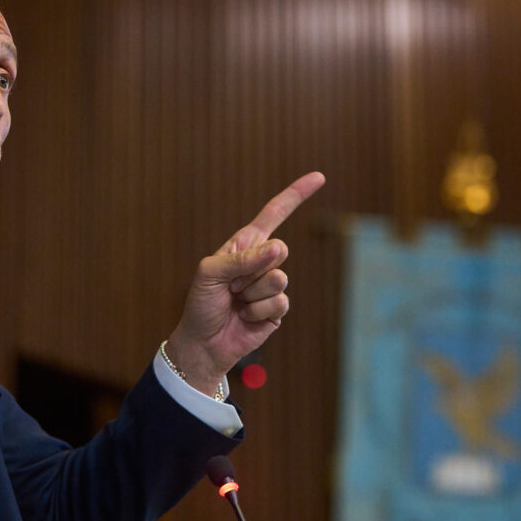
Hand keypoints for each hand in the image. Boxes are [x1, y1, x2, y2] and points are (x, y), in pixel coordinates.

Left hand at [165, 172, 325, 395]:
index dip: (296, 195)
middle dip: (253, 269)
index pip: (274, 214)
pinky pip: (279, 302)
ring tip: (236, 302)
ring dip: (252, 294)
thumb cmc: (201, 304)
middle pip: (279, 251)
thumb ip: (241, 259)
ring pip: (280, 278)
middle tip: (231, 286)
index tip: (319, 177)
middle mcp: (261, 262)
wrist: (203, 342)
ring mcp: (271, 286)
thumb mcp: (209, 274)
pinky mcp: (277, 309)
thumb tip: (278, 248)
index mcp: (245, 244)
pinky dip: (258, 312)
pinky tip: (245, 317)